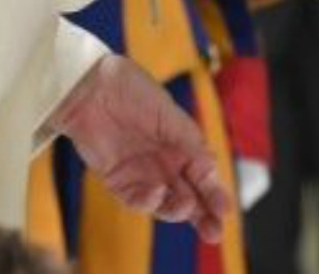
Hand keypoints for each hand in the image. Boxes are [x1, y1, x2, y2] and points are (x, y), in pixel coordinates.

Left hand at [47, 55, 229, 241]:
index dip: (215, 196)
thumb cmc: (133, 92)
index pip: (204, 179)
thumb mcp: (170, 115)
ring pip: (165, 204)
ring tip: (186, 208)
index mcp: (182, 148)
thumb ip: (190, 144)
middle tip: (214, 232)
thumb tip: (212, 169)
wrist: (92, 86)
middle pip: (189, 199)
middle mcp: (165, 165)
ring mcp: (141, 175)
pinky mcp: (117, 181)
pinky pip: (136, 200)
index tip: (225, 210)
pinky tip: (156, 193)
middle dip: (203, 217)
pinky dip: (148, 201)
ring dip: (178, 211)